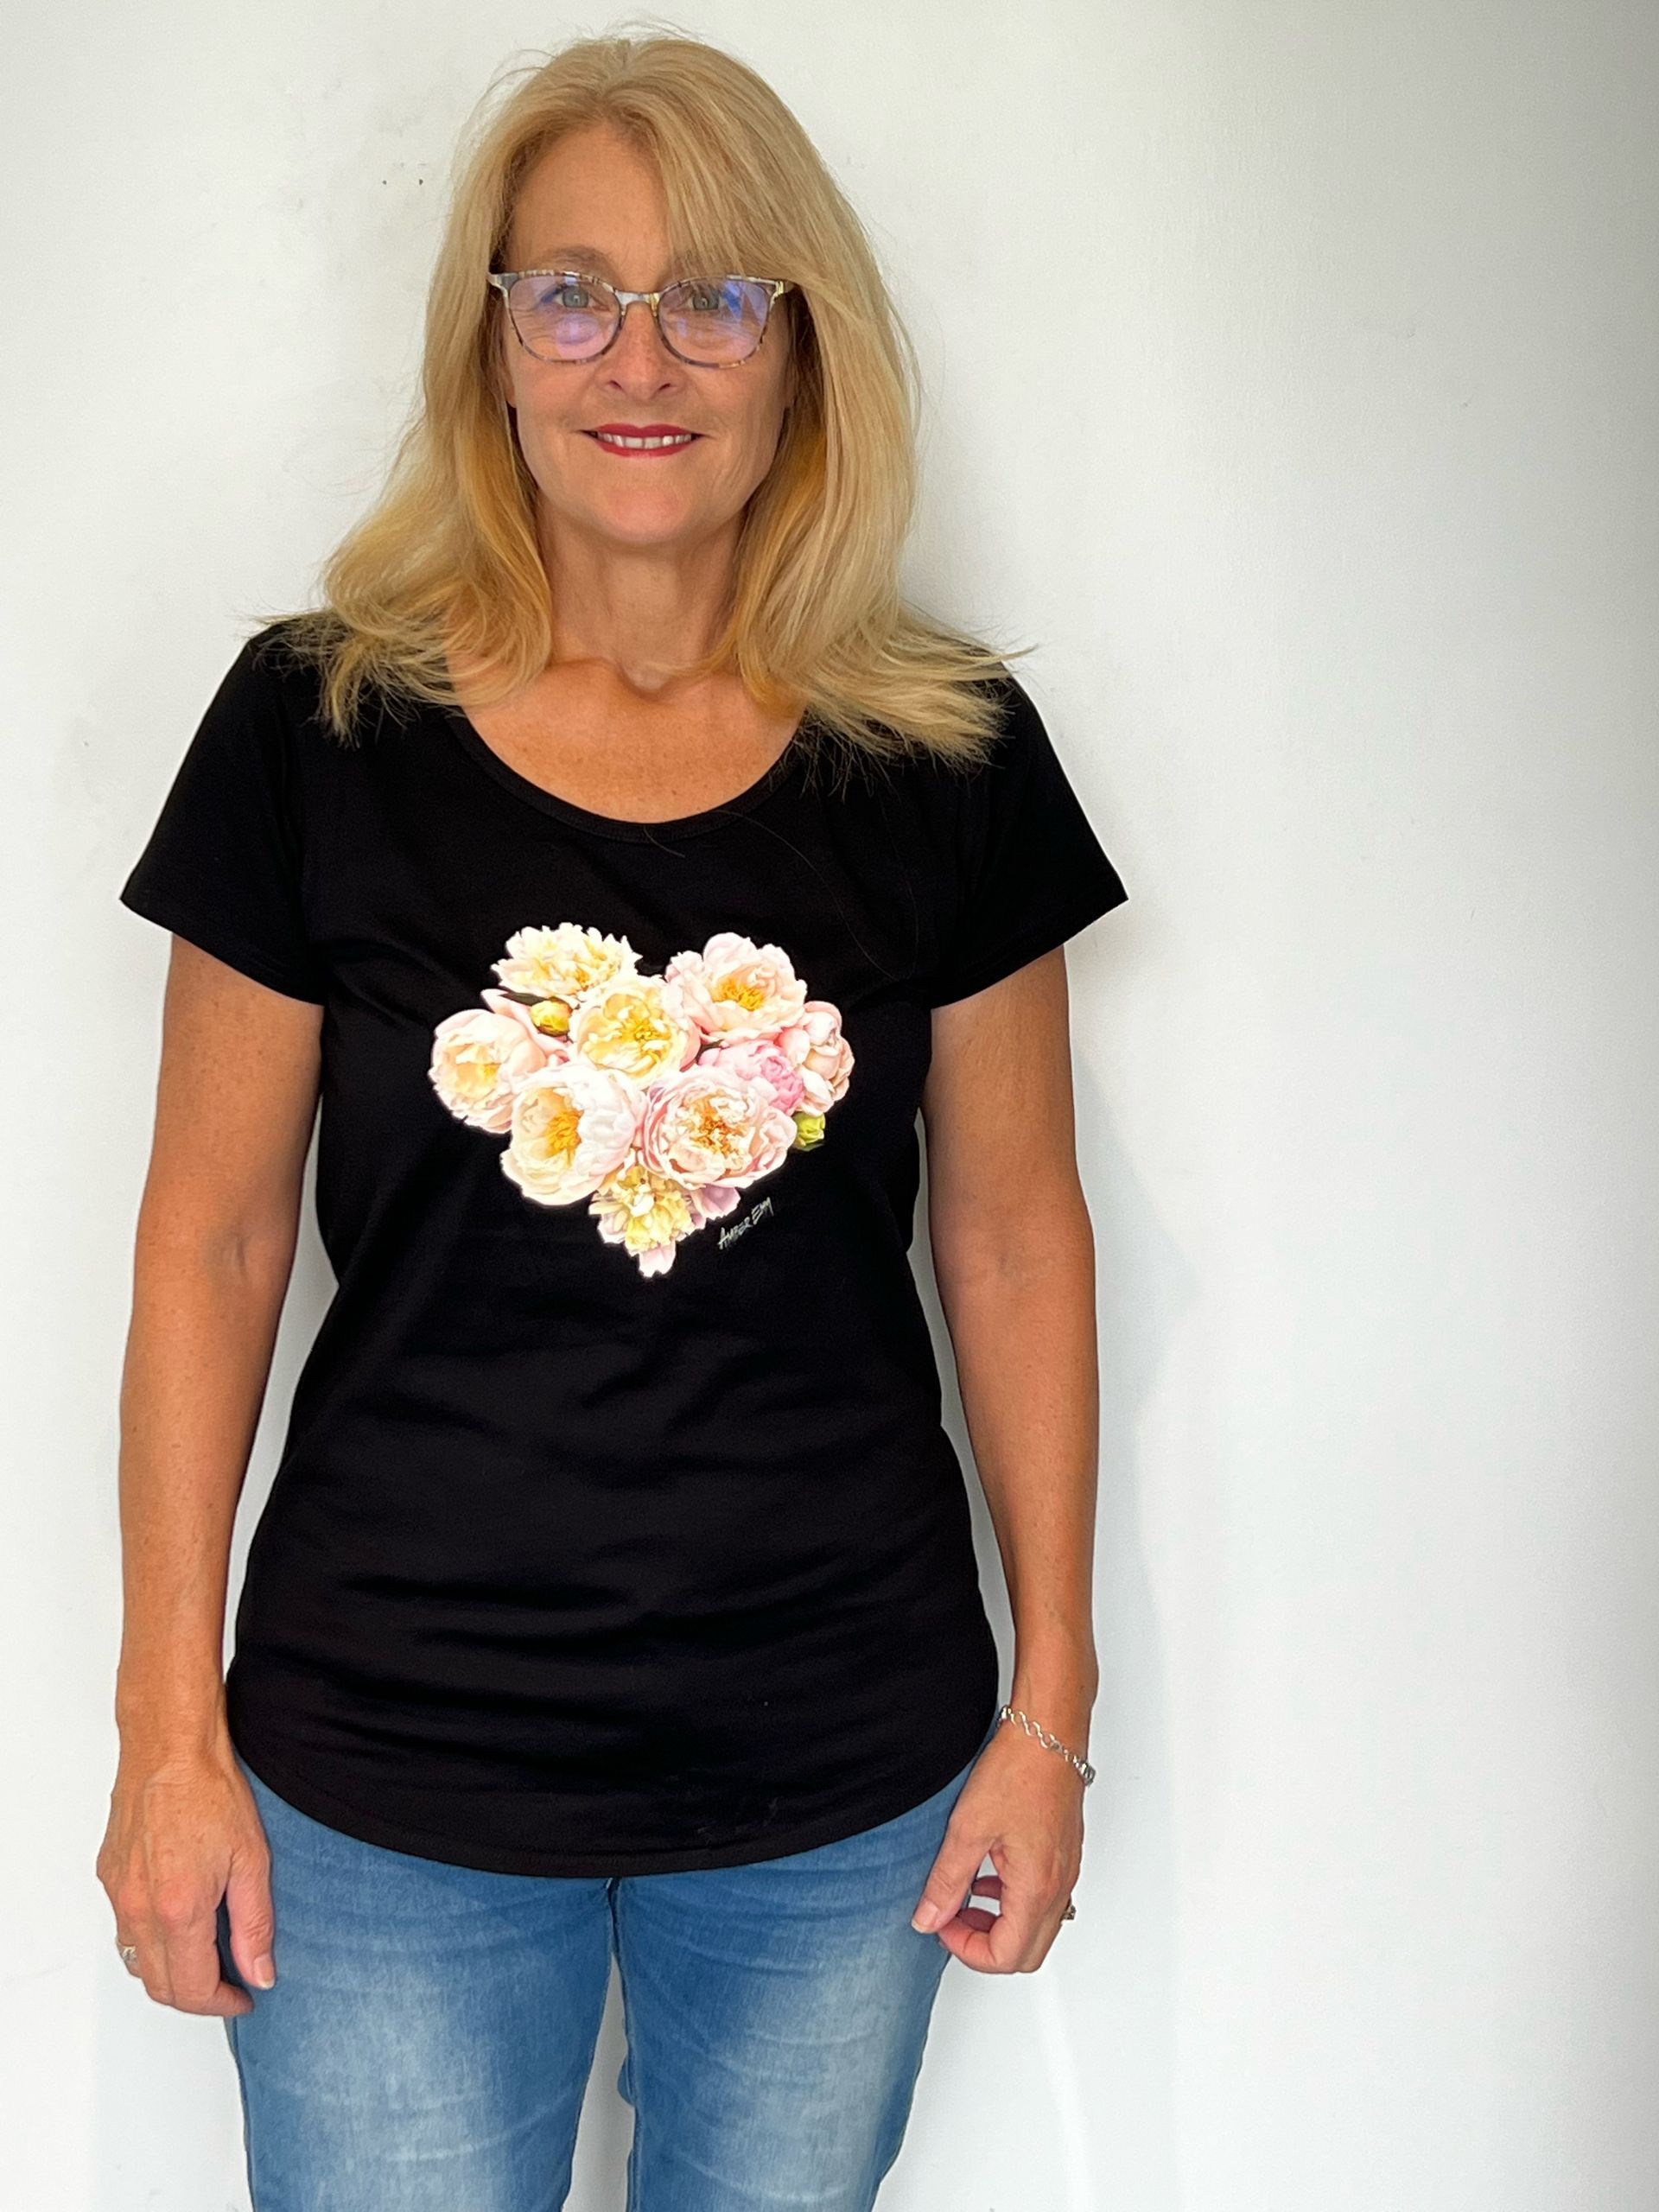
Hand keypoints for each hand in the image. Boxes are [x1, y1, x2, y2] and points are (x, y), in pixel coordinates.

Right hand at [96, 1732, 274, 2015]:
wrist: (170, 1748)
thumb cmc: (210, 1791)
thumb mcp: (252, 1860)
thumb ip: (255, 1925)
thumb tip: (261, 1973)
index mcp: (178, 1909)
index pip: (192, 1988)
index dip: (222, 2003)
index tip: (244, 1996)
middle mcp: (138, 1909)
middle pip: (159, 1986)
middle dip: (196, 1997)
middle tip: (229, 1985)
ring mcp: (118, 1894)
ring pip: (136, 1962)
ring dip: (169, 1973)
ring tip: (206, 1959)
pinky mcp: (109, 1877)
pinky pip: (124, 1930)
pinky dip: (150, 1943)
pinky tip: (178, 1923)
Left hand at [910, 1720, 1084, 1971]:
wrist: (1049, 1731)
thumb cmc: (1019, 1770)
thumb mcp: (968, 1828)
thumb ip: (946, 1880)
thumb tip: (928, 1918)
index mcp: (1036, 1889)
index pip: (1005, 1957)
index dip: (966, 1950)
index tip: (942, 1924)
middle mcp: (1059, 1886)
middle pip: (1026, 1953)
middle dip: (984, 1945)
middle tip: (952, 1918)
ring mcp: (1066, 1871)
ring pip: (1037, 1927)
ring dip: (999, 1923)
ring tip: (965, 1895)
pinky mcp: (1065, 1855)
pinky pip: (1043, 1900)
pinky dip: (1013, 1901)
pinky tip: (987, 1873)